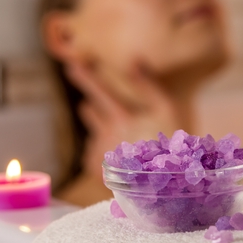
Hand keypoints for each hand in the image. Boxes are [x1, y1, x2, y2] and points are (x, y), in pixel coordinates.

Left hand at [66, 60, 183, 178]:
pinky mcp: (97, 171)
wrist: (167, 182)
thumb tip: (134, 60)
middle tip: (100, 107)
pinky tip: (120, 157)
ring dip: (101, 130)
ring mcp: (101, 154)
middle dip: (91, 107)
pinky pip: (93, 155)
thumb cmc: (171, 144)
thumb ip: (149, 86)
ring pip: (93, 134)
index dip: (85, 78)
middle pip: (90, 112)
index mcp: (122, 120)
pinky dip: (102, 152)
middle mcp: (106, 136)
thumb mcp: (166, 111)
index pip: (99, 93)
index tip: (71, 64)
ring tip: (117, 135)